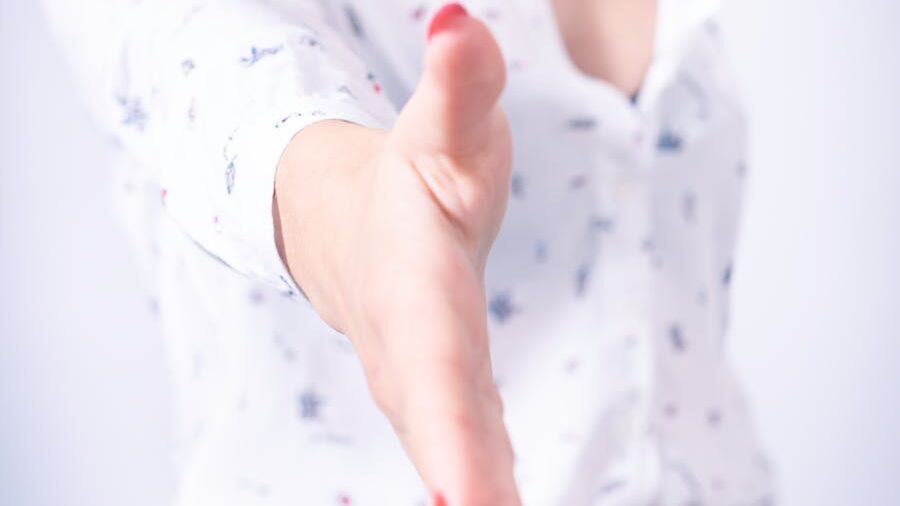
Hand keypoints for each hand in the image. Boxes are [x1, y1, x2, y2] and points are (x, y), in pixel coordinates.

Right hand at [275, 4, 518, 503]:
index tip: (473, 500)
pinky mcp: (442, 394)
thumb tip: (457, 20)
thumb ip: (458, 83)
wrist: (350, 222)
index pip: (437, 363)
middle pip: (441, 428)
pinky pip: (468, 451)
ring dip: (480, 498)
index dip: (453, 431)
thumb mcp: (438, 124)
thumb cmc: (406, 174)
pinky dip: (486, 486)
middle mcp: (411, 348)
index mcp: (413, 288)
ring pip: (452, 452)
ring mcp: (423, 380)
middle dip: (468, 485)